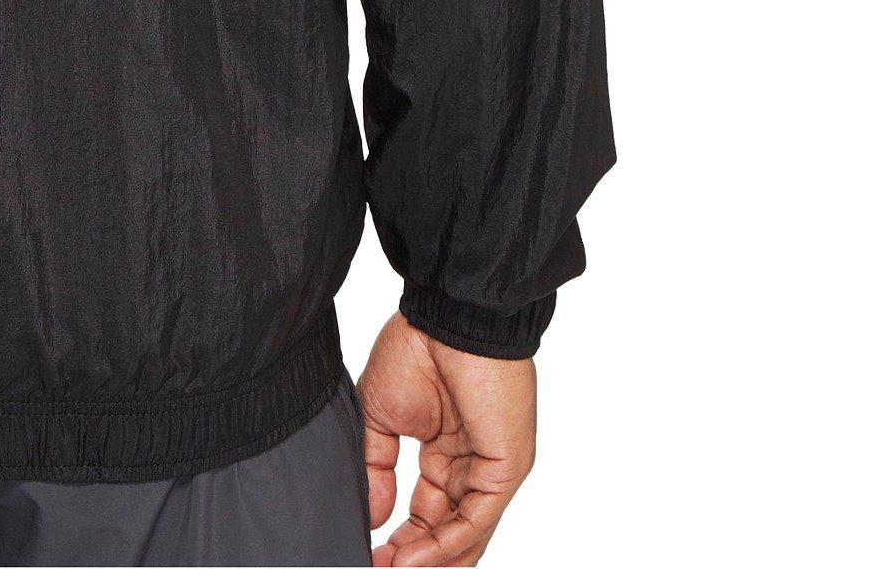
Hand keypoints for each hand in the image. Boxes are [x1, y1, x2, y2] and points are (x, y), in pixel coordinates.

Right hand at [357, 313, 535, 566]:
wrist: (446, 316)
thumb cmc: (417, 347)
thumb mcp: (381, 414)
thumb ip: (377, 466)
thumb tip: (371, 514)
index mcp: (446, 451)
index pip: (427, 511)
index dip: (401, 539)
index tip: (371, 554)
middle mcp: (471, 466)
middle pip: (447, 530)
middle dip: (413, 556)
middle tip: (381, 570)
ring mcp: (491, 469)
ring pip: (465, 533)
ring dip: (429, 559)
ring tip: (393, 571)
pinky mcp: (504, 467)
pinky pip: (476, 518)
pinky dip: (447, 543)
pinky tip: (414, 556)